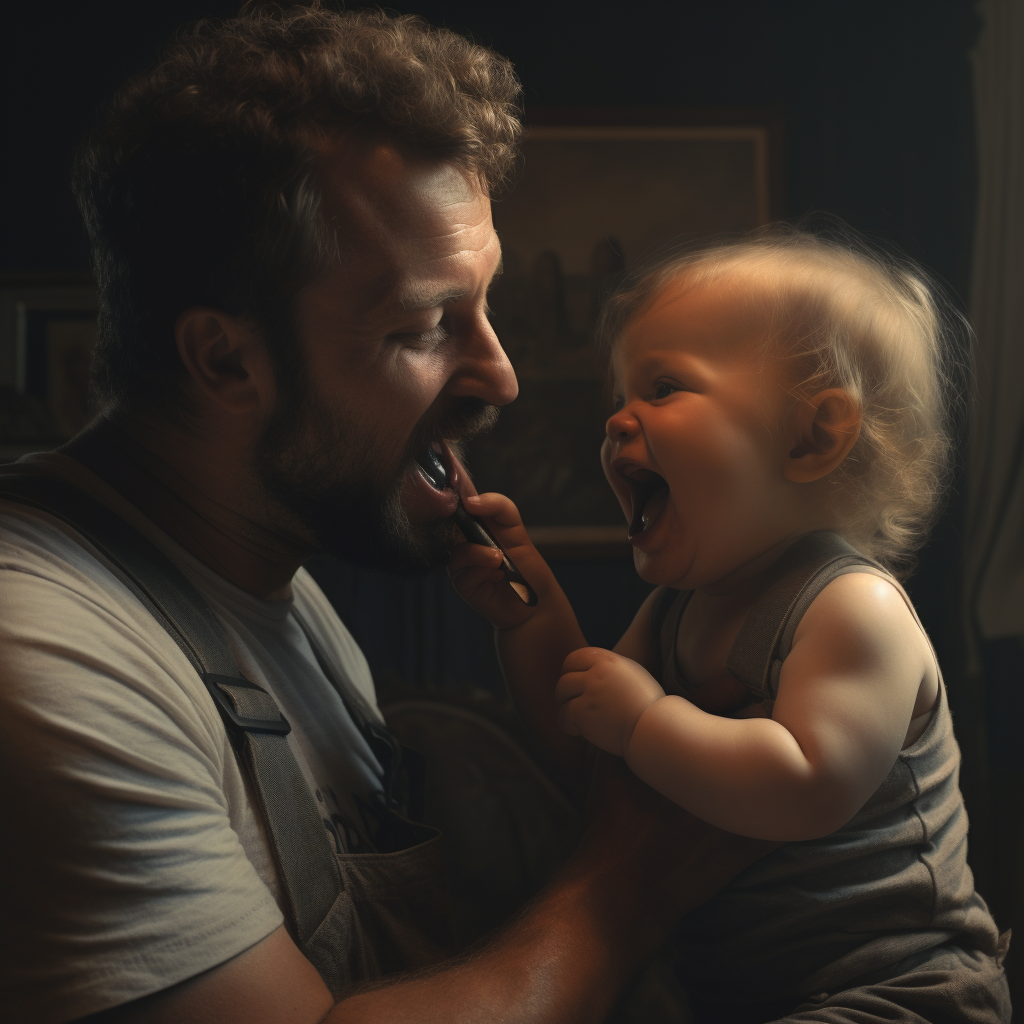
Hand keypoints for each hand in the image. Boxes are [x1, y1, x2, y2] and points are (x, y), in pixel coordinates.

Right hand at [447, 492, 541, 629]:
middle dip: (464, 523)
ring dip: (481, 554)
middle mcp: (464, 539)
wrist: (534, 599)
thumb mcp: (516, 528)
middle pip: (448, 524)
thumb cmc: (525, 563)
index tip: (449, 469)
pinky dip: (482, 572)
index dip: (452, 486)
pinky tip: (497, 577)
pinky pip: (462, 572)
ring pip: (458, 551)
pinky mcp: (462, 582)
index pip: (457, 499)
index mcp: (475, 522)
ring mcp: (461, 561)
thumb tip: (471, 500)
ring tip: (500, 560)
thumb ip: (499, 506)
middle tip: (483, 529)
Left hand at [555, 648, 665, 755]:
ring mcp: (590, 692)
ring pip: (561, 698)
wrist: (656, 727)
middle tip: (573, 705)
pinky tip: (578, 731)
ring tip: (577, 720)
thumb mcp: (631, 674)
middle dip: (565, 694)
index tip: (573, 685)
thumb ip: (608, 669)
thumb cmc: (647, 705)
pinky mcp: (584, 713)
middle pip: (564, 679)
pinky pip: (563, 717)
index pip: (574, 658)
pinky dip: (568, 725)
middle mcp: (597, 673)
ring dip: (566, 709)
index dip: (568, 672)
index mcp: (608, 660)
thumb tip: (588, 671)